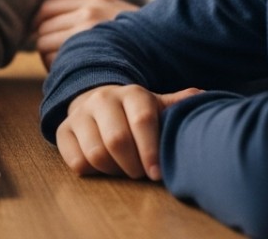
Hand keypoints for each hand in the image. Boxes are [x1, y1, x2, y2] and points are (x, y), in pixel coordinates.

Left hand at [31, 0, 138, 69]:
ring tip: (67, 68)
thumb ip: (85, 14)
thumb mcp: (114, 13)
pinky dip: (58, 73)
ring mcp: (89, 37)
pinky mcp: (90, 59)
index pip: (45, 9)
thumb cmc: (137, 40)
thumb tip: (43, 24)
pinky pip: (57, 66)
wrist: (168, 52)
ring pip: (45, 50)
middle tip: (57, 58)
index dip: (39, 24)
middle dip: (44, 46)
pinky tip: (74, 77)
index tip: (45, 36)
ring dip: (50, 61)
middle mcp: (89, 14)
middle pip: (42, 31)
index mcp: (94, 1)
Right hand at [55, 85, 202, 180]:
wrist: (96, 101)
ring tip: (124, 169)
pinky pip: (76, 161)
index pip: (141, 120)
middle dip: (133, 166)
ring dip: (113, 170)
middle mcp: (102, 99)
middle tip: (141, 174)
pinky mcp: (63, 131)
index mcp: (131, 93)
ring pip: (96, 154)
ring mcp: (79, 114)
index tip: (157, 174)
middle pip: (117, 141)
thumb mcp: (156, 105)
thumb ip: (177, 104)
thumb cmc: (134, 111)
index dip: (150, 150)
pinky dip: (93, 171)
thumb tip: (204, 97)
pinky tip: (104, 166)